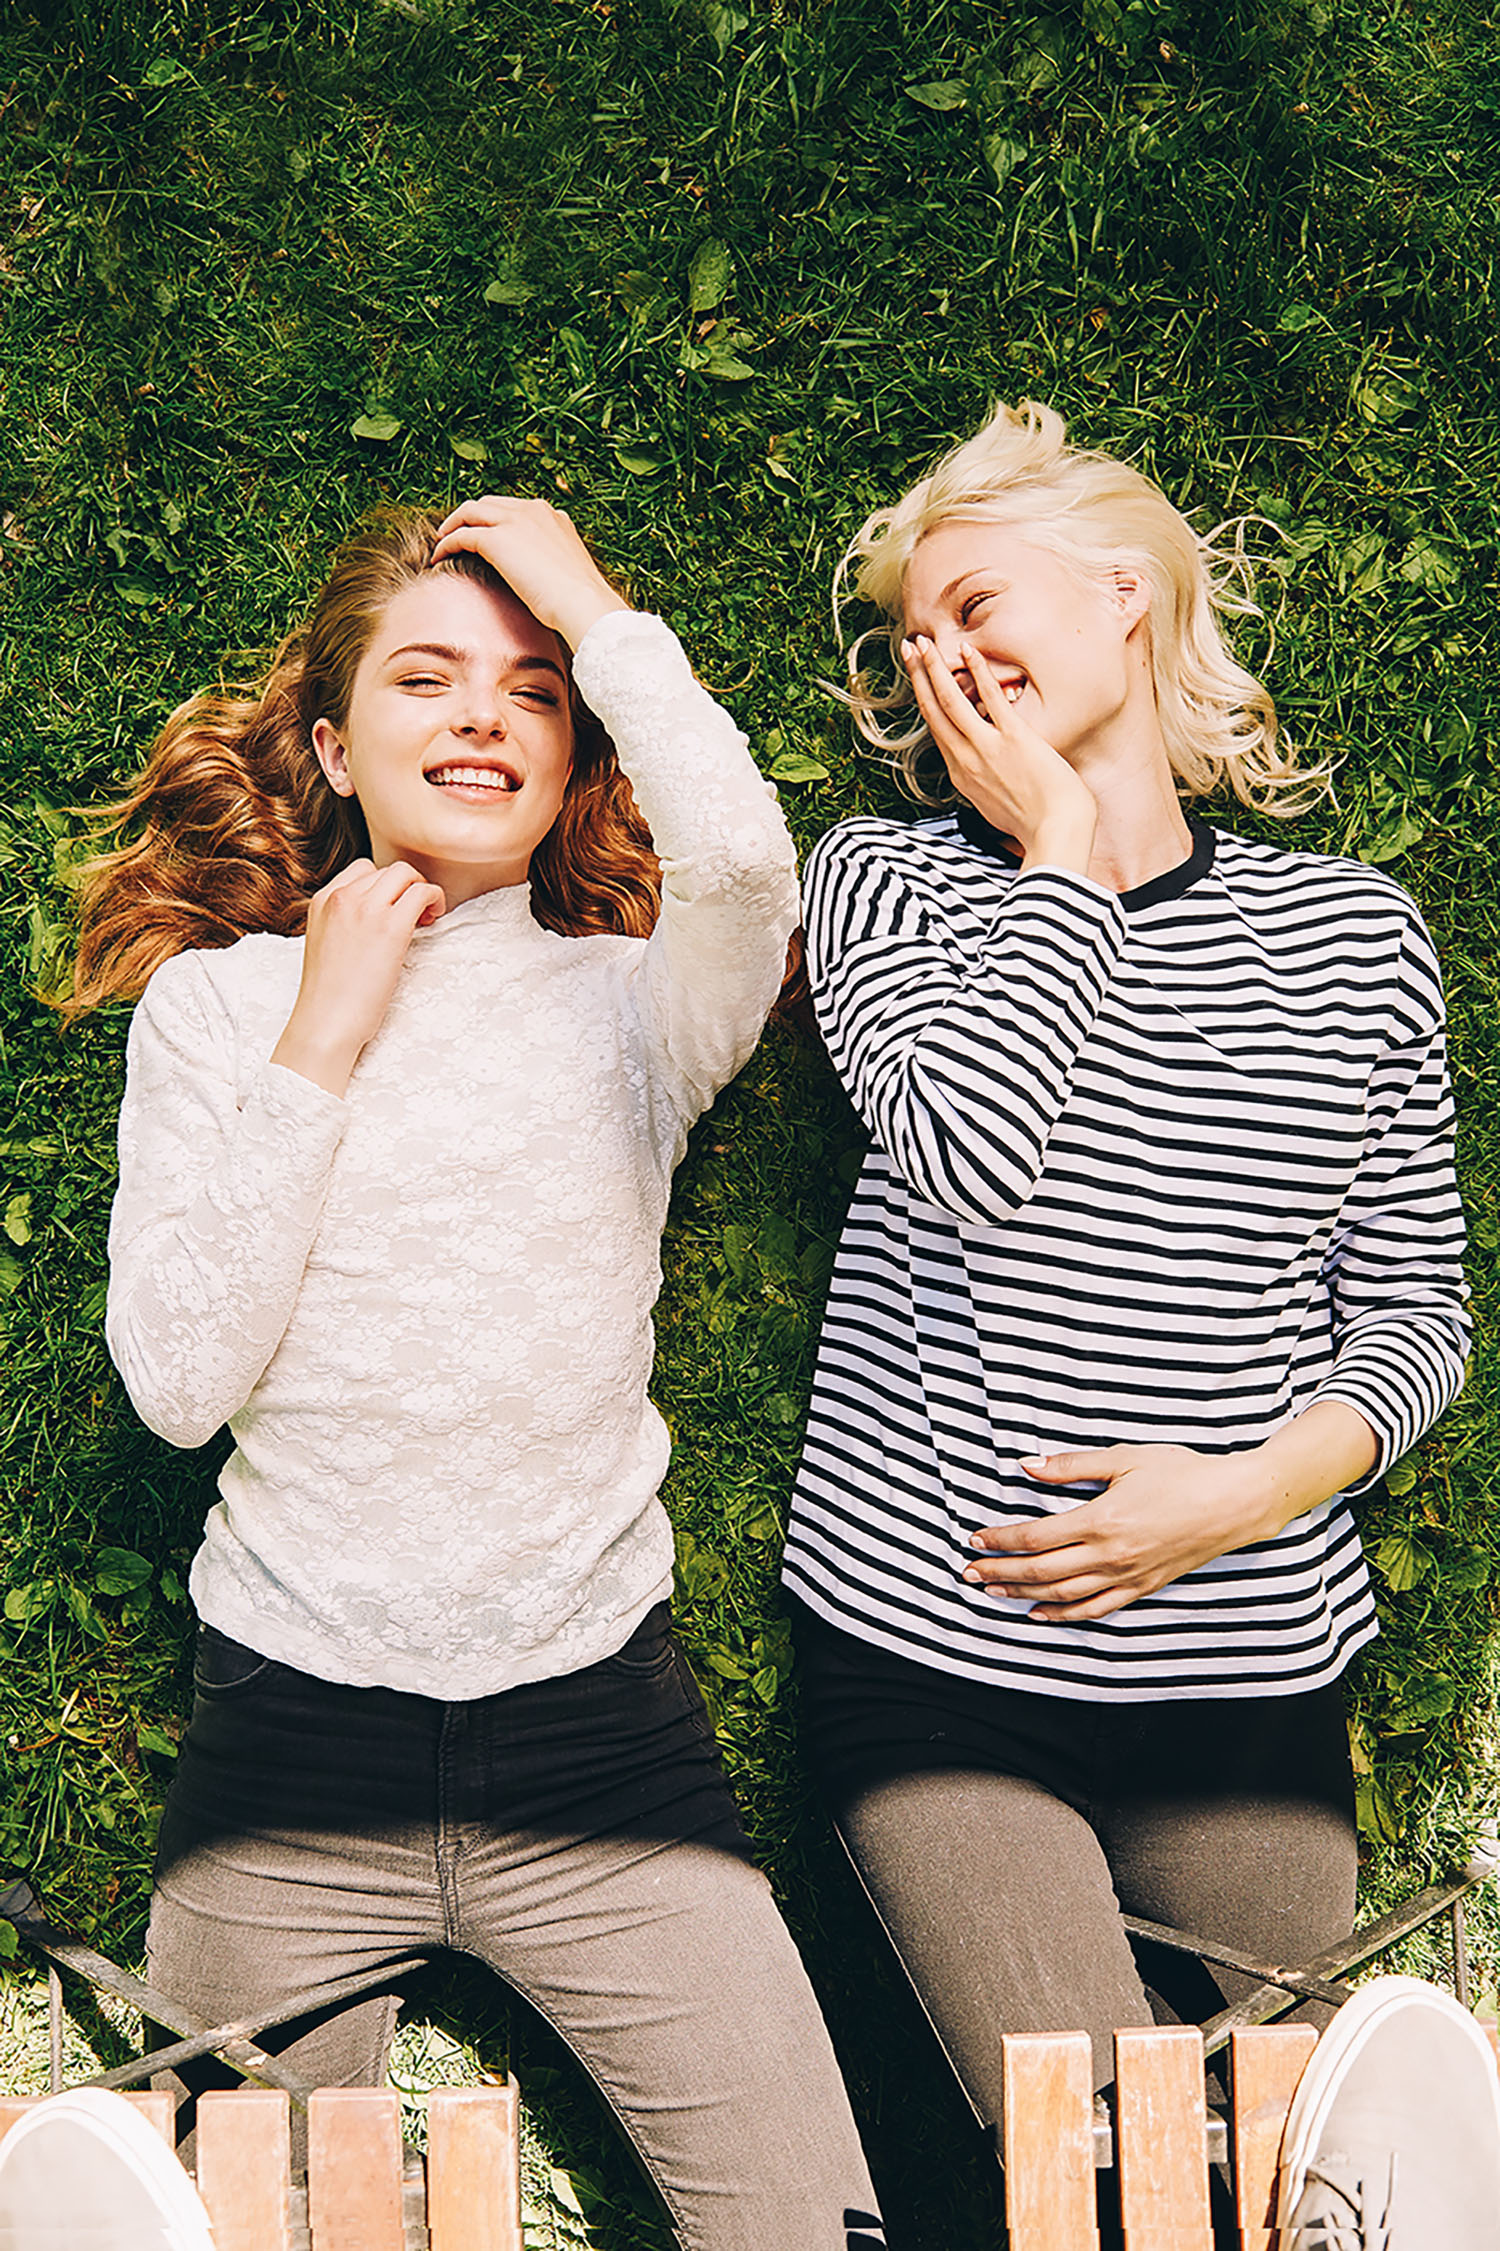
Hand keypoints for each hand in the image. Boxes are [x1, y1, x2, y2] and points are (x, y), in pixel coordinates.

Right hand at [271, 859, 446, 1096]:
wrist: (325, 1022)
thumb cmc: (329, 995)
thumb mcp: (326, 943)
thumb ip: (344, 922)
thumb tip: (377, 917)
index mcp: (322, 900)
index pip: (362, 870)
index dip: (385, 887)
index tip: (393, 909)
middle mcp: (341, 897)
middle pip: (387, 870)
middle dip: (406, 887)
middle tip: (416, 915)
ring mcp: (366, 909)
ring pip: (406, 874)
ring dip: (422, 890)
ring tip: (425, 918)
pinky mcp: (390, 926)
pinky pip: (422, 892)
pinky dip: (435, 899)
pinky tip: (432, 920)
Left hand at [430, 496, 628, 650]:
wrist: (583, 604)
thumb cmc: (580, 601)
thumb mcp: (568, 571)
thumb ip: (552, 563)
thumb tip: (545, 580)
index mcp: (553, 515)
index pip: (513, 508)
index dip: (493, 519)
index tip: (483, 534)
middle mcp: (533, 510)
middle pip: (488, 504)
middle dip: (469, 517)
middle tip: (455, 534)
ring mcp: (513, 521)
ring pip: (470, 512)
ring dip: (453, 525)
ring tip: (441, 543)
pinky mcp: (496, 538)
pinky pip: (461, 535)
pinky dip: (446, 544)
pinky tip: (438, 558)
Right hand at [902, 634, 1097, 873]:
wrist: (1056, 832)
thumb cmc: (1035, 824)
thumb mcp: (996, 808)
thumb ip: (986, 785)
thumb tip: (989, 776)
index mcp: (961, 776)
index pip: (937, 730)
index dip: (924, 701)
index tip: (918, 680)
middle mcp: (965, 760)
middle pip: (932, 711)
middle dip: (918, 677)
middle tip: (907, 649)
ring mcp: (986, 748)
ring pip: (950, 702)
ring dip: (933, 669)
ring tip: (922, 643)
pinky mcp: (1013, 739)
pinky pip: (989, 699)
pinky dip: (977, 673)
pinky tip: (968, 651)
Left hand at [962, 1443, 1292, 1622]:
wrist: (1233, 1503)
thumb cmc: (1181, 1473)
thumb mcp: (1124, 1458)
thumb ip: (1071, 1465)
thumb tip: (1027, 1465)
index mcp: (1101, 1519)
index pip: (1036, 1536)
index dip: (1002, 1541)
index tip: (976, 1540)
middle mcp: (1110, 1554)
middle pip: (1041, 1571)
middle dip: (1000, 1573)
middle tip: (969, 1573)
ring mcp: (1127, 1576)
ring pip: (1063, 1595)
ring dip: (1023, 1596)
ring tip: (993, 1593)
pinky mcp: (1143, 1588)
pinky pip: (1096, 1609)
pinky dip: (1064, 1616)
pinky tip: (1040, 1614)